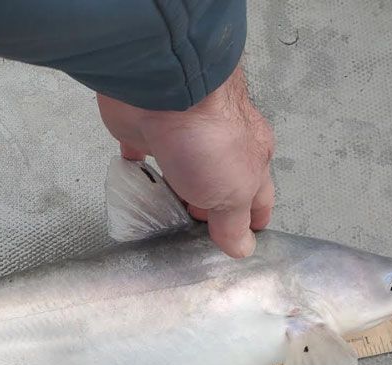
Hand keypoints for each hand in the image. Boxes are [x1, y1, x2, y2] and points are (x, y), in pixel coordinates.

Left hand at [97, 65, 274, 257]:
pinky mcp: (146, 131)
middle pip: (217, 186)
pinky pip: (142, 155)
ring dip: (176, 194)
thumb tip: (242, 248)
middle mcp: (219, 147)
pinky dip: (139, 170)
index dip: (250, 223)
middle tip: (193, 241)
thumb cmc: (209, 139)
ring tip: (163, 224)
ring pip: (182, 173)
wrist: (164, 89)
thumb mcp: (233, 192)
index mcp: (250, 159)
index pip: (258, 199)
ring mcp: (182, 138)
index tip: (238, 244)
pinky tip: (133, 186)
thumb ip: (234, 222)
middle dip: (209, 213)